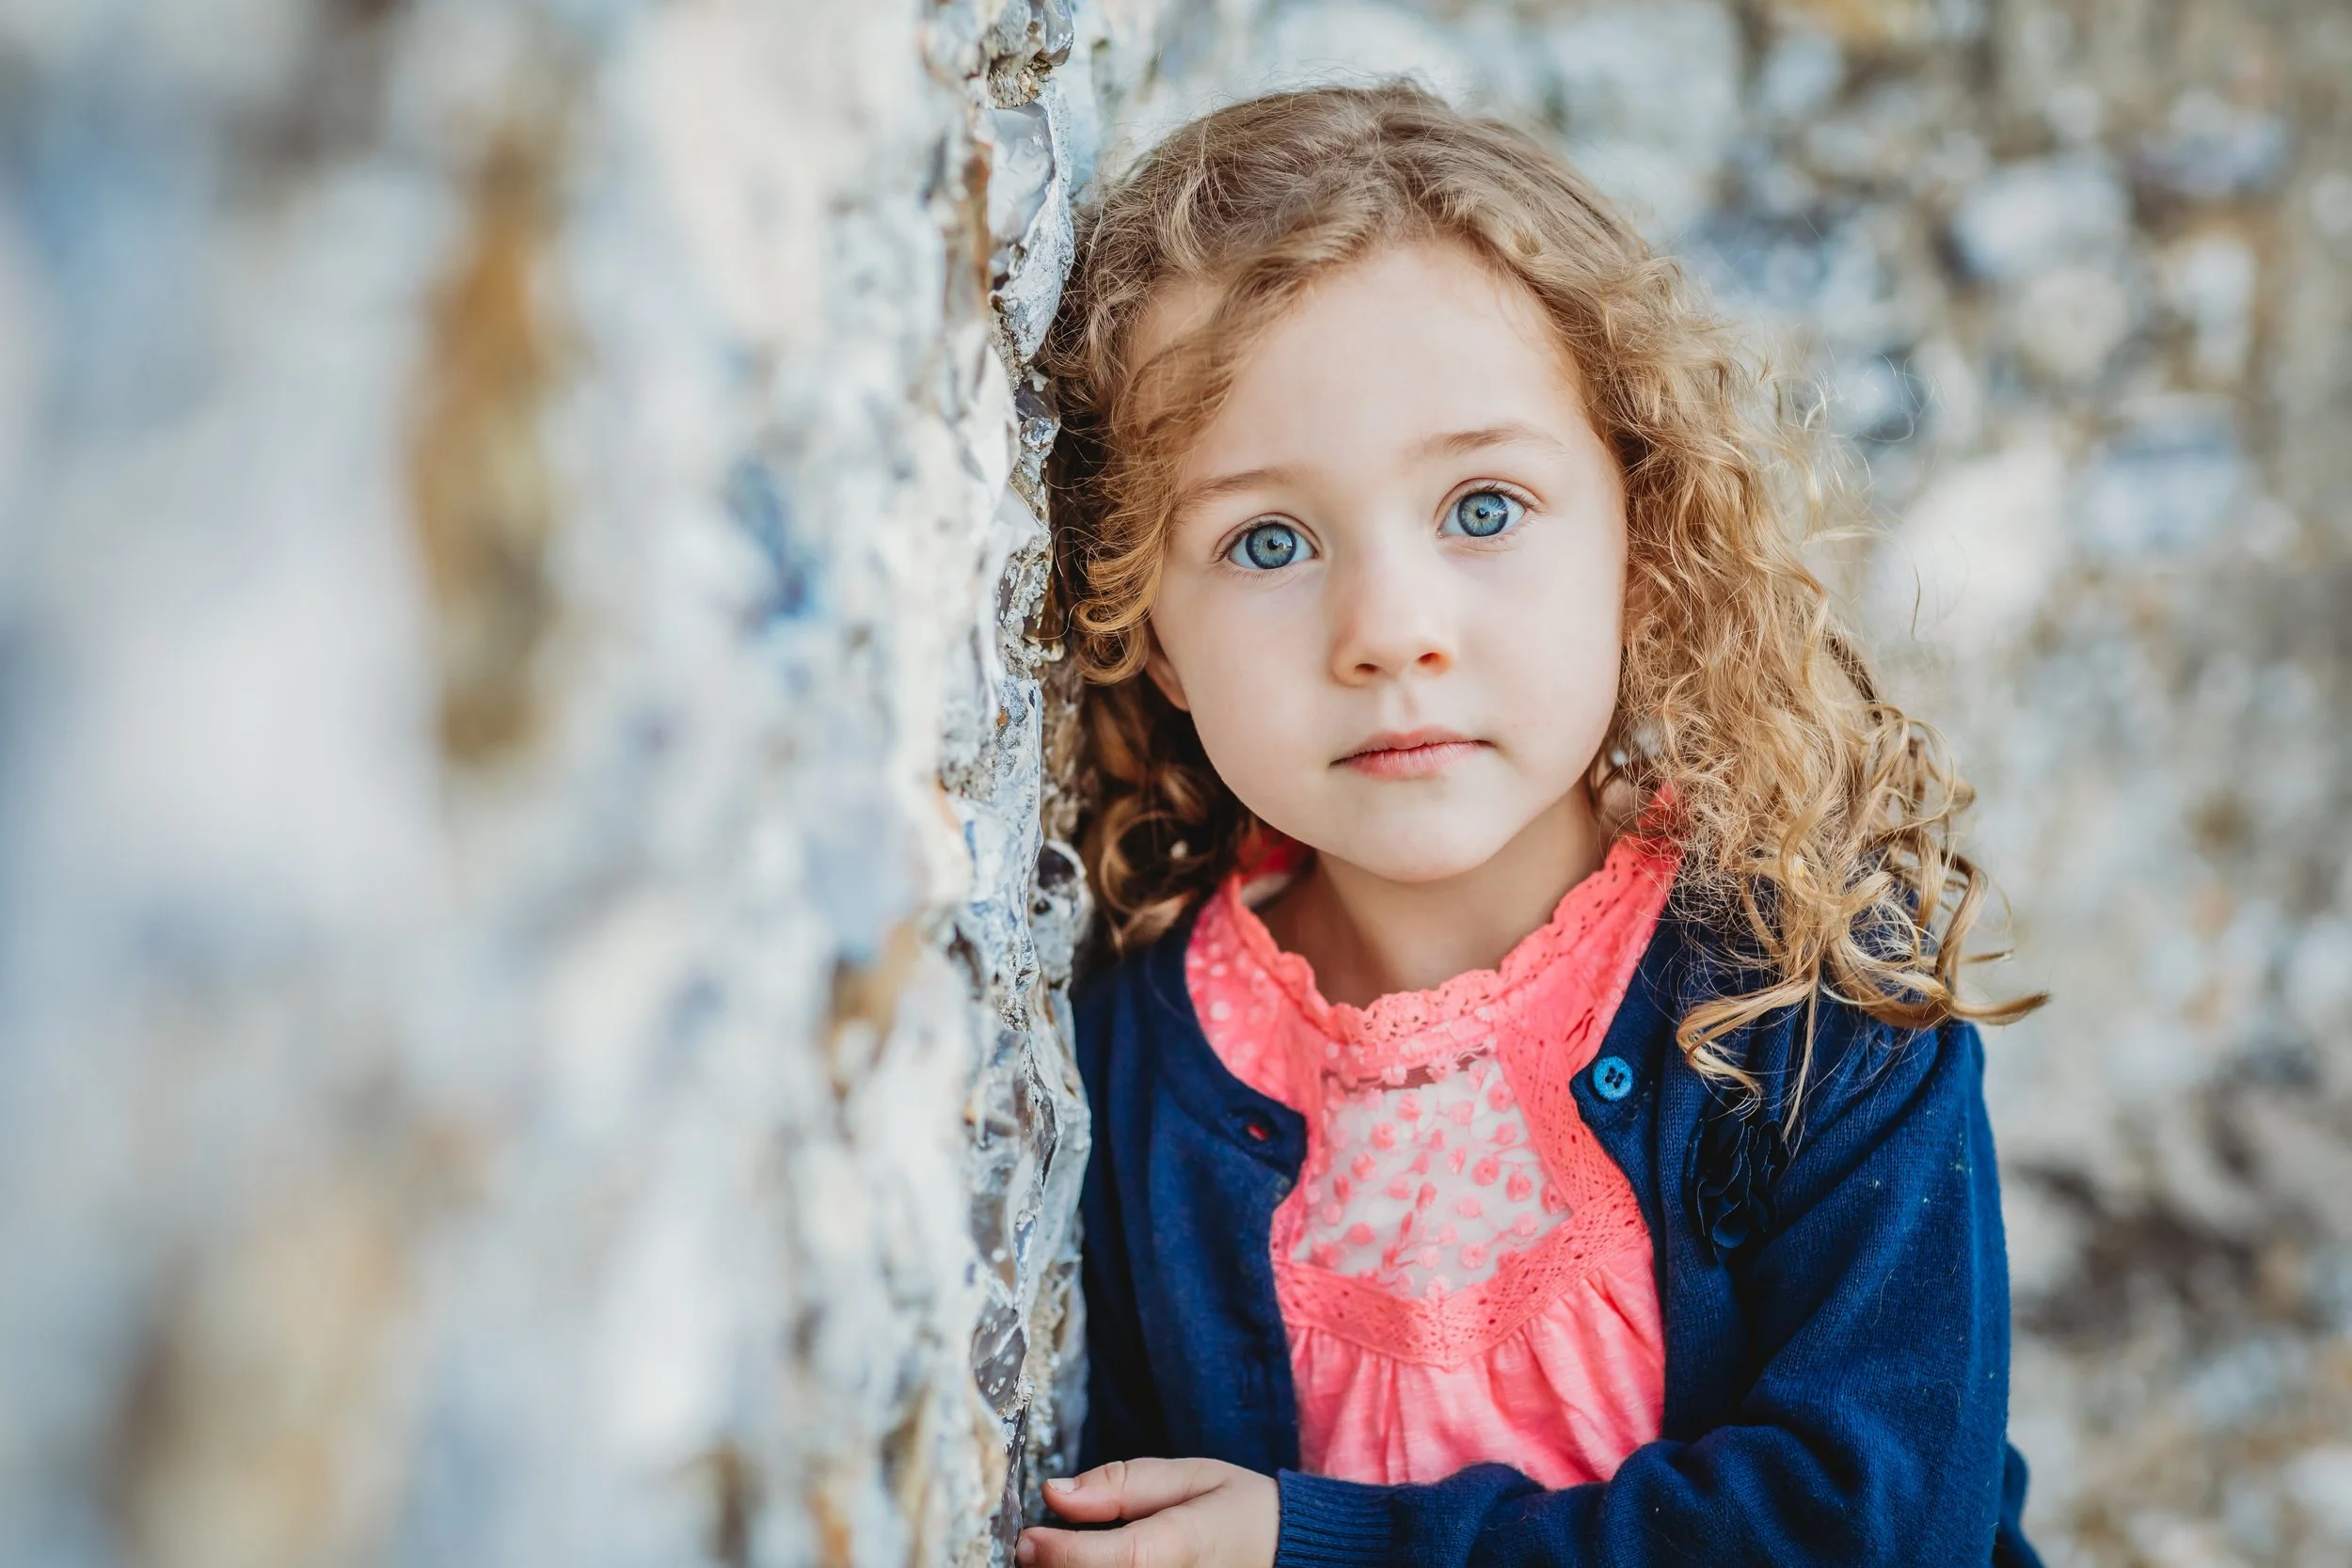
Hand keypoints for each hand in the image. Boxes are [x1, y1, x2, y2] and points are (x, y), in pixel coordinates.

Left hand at [1017, 1457, 1278, 1567]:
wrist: (1295, 1557)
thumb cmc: (1242, 1513)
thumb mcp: (1190, 1477)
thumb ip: (1121, 1484)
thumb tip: (1055, 1492)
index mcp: (1186, 1547)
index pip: (1116, 1558)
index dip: (1059, 1551)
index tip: (1027, 1537)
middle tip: (1035, 1549)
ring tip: (1063, 1559)